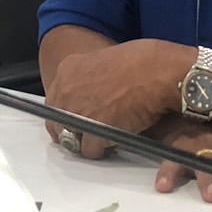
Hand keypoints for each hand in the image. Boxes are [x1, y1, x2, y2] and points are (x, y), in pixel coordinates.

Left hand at [43, 39, 189, 158]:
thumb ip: (89, 79)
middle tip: (91, 135)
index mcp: (68, 70)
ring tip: (107, 137)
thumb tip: (91, 97)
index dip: (66, 114)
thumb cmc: (140, 63)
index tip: (74, 122)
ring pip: (72, 139)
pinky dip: (103, 149)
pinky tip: (116, 140)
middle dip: (73, 131)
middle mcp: (66, 91)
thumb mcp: (103, 62)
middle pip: (57, 123)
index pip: (54, 101)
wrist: (156, 72)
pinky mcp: (92, 131)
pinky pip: (90, 149)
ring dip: (88, 141)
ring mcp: (76, 112)